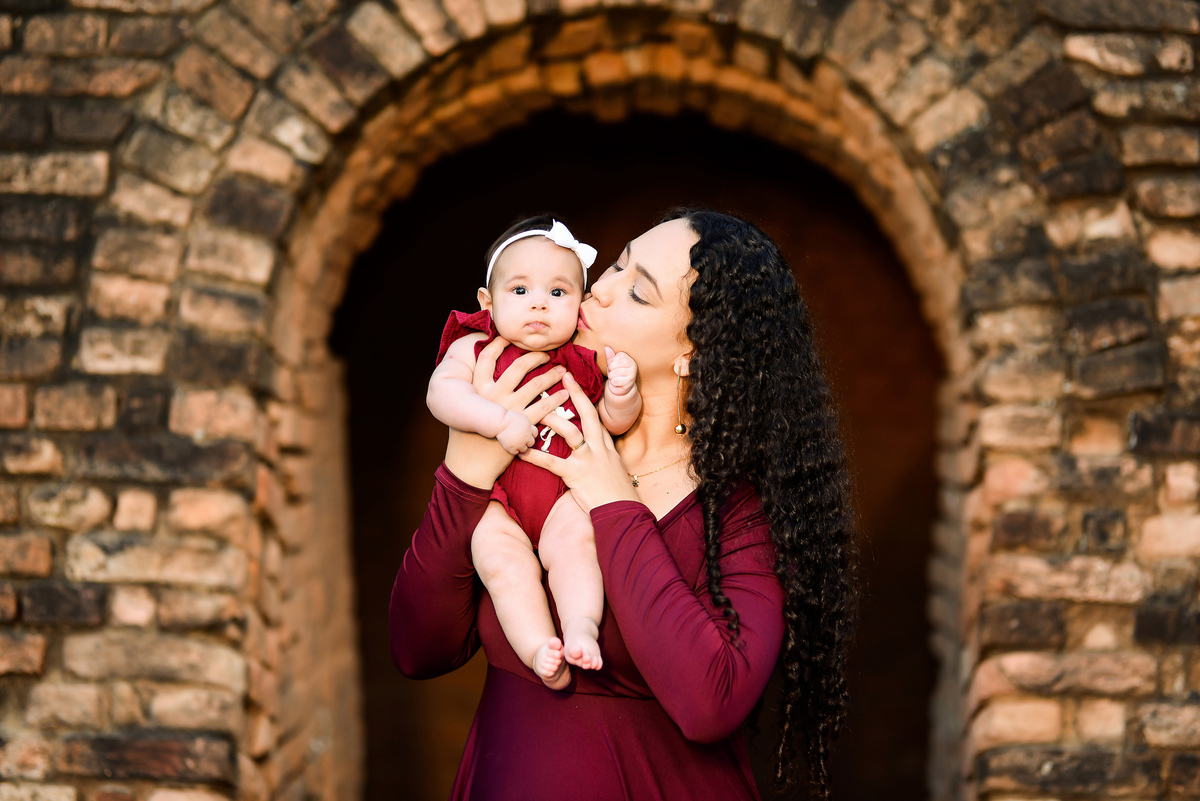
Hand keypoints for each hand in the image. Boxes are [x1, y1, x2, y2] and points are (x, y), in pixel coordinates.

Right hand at [445, 335, 570, 488]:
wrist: (471, 464)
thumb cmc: (467, 437)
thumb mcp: (464, 408)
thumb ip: (475, 390)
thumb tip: (483, 370)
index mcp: (476, 389)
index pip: (486, 358)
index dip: (498, 344)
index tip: (509, 338)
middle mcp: (492, 395)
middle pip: (518, 367)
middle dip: (535, 357)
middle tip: (547, 354)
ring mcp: (508, 409)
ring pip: (535, 385)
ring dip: (551, 375)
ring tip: (562, 371)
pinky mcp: (521, 425)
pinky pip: (544, 408)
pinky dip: (557, 399)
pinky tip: (565, 394)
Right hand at [497, 409, 535, 453]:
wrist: (499, 422)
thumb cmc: (506, 417)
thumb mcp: (520, 417)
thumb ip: (525, 424)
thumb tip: (527, 429)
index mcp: (529, 427)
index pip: (535, 434)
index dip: (530, 434)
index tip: (524, 434)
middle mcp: (527, 436)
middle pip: (531, 443)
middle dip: (526, 442)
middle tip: (519, 440)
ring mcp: (520, 443)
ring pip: (524, 449)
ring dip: (520, 447)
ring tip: (513, 443)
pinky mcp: (513, 448)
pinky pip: (516, 452)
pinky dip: (513, 450)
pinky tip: (509, 445)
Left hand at [518, 372, 639, 512]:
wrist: (622, 512)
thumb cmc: (618, 494)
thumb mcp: (615, 470)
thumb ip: (603, 456)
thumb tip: (592, 449)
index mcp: (607, 446)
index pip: (596, 417)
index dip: (585, 398)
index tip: (574, 383)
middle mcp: (599, 448)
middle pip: (588, 414)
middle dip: (575, 394)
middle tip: (562, 377)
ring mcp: (588, 460)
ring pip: (570, 432)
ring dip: (553, 419)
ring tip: (537, 409)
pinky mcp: (576, 475)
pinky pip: (552, 463)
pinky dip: (535, 456)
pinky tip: (521, 451)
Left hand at [604, 347, 637, 396]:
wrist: (623, 387)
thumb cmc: (617, 374)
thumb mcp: (612, 365)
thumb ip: (610, 357)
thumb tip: (607, 347)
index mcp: (628, 358)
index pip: (614, 358)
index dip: (611, 364)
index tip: (615, 368)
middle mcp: (632, 364)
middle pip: (613, 366)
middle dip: (611, 371)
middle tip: (615, 374)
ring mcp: (632, 373)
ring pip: (614, 373)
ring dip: (612, 378)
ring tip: (616, 378)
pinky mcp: (630, 382)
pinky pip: (616, 381)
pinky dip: (614, 383)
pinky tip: (618, 384)